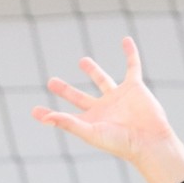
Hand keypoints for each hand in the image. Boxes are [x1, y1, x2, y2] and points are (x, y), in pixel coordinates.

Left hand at [32, 36, 183, 182]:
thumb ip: (68, 123)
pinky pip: (133, 66)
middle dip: (65, 90)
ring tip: (82, 61)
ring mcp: (118, 96)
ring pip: (102, 80)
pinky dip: (131, 53)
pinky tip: (126, 40)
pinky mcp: (134, 87)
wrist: (149, 141)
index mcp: (90, 121)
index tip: (34, 111)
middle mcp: (102, 108)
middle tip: (51, 82)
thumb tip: (46, 118)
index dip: (49, 114)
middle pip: (79, 97)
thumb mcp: (90, 132)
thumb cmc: (119, 142)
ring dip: (93, 70)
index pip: (65, 116)